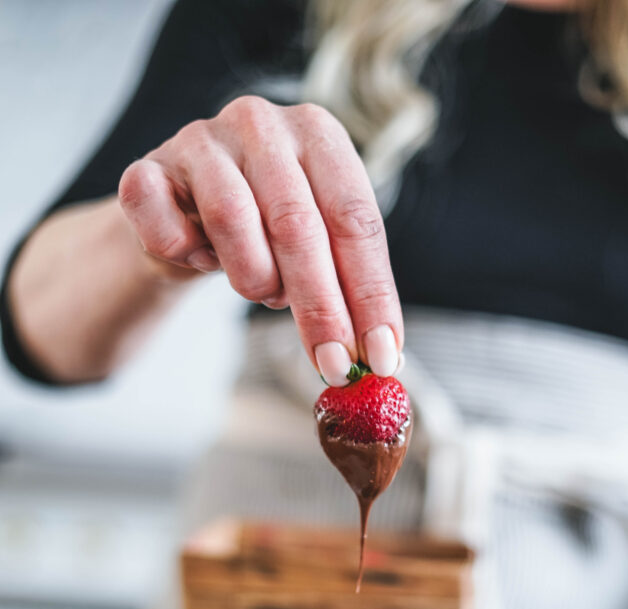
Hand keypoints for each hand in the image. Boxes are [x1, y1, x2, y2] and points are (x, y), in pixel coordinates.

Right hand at [118, 97, 402, 384]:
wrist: (184, 213)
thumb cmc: (265, 230)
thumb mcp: (319, 248)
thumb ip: (349, 290)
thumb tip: (382, 356)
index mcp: (319, 134)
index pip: (355, 219)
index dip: (370, 293)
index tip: (380, 354)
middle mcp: (262, 124)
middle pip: (298, 224)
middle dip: (320, 308)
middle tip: (333, 365)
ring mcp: (199, 140)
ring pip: (232, 221)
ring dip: (253, 278)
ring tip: (260, 288)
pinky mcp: (145, 170)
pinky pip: (166, 231)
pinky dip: (186, 258)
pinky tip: (197, 255)